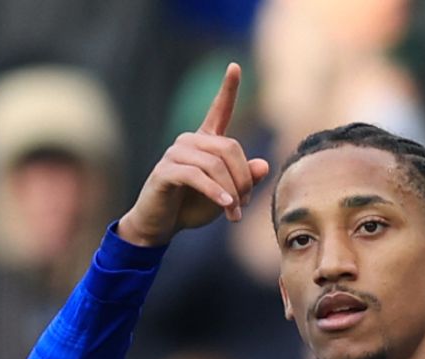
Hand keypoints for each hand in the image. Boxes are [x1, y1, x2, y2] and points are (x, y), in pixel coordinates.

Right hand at [118, 63, 271, 246]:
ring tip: (234, 213)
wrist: (161, 225)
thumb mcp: (226, 194)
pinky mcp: (165, 171)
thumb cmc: (192, 207)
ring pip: (215, 165)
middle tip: (244, 204)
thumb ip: (244, 180)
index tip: (235, 66)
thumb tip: (264, 165)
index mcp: (205, 142)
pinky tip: (225, 205)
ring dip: (231, 192)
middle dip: (243, 179)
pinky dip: (215, 192)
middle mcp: (189, 141)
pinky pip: (197, 176)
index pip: (219, 110)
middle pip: (230, 148)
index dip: (228, 89)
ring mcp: (175, 154)